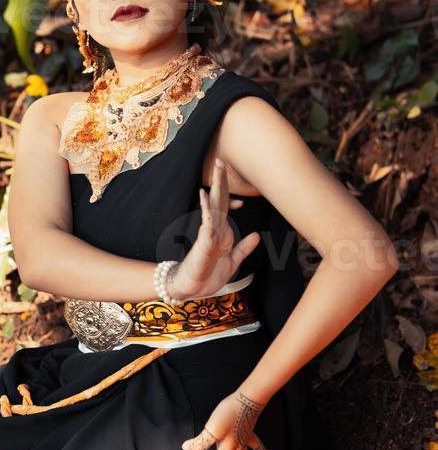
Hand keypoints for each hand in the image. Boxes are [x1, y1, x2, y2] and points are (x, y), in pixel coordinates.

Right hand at [168, 158, 260, 299]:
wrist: (192, 287)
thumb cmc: (208, 274)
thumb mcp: (233, 261)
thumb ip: (243, 248)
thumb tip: (257, 235)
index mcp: (223, 232)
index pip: (227, 207)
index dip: (233, 193)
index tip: (236, 178)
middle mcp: (215, 228)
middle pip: (219, 199)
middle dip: (221, 180)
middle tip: (221, 161)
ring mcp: (209, 232)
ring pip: (214, 204)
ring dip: (215, 186)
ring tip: (217, 169)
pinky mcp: (204, 240)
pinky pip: (206, 221)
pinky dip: (206, 207)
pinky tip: (204, 194)